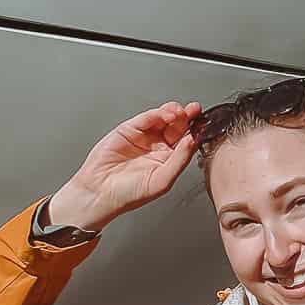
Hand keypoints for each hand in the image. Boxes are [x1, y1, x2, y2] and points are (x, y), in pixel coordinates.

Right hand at [47, 102, 202, 229]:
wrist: (100, 192)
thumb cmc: (129, 193)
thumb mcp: (162, 180)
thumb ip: (179, 160)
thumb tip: (193, 141)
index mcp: (169, 159)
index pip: (186, 141)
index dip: (195, 131)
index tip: (204, 123)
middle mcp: (158, 146)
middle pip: (177, 126)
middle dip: (186, 117)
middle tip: (194, 111)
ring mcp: (144, 137)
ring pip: (162, 118)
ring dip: (173, 112)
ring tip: (180, 112)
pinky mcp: (129, 129)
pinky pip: (145, 118)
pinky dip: (156, 114)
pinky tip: (166, 114)